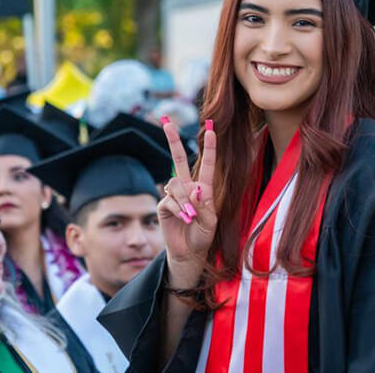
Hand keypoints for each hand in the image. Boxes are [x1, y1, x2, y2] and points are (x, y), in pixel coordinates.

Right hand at [158, 118, 217, 288]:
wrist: (189, 252)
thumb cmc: (203, 236)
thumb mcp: (211, 222)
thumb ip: (205, 206)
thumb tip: (195, 189)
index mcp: (204, 189)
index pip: (206, 164)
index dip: (209, 147)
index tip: (211, 129)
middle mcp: (188, 188)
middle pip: (179, 159)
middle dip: (172, 140)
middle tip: (165, 121)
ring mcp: (174, 195)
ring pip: (175, 184)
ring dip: (184, 200)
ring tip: (190, 216)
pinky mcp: (163, 206)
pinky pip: (168, 199)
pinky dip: (177, 208)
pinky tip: (183, 218)